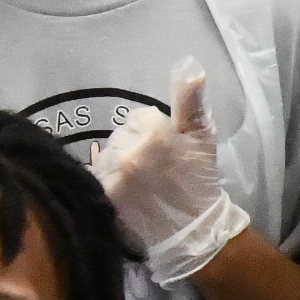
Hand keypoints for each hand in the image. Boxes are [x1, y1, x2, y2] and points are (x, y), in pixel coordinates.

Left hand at [91, 60, 250, 284]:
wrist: (195, 232)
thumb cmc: (200, 183)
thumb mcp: (203, 138)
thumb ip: (191, 101)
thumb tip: (190, 66)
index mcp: (153, 131)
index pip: (138, 119)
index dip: (152, 135)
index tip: (166, 155)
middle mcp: (128, 151)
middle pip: (119, 137)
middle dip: (134, 150)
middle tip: (155, 174)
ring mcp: (113, 177)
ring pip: (106, 157)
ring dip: (119, 169)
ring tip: (141, 188)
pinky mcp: (103, 199)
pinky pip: (96, 179)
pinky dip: (107, 185)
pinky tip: (126, 198)